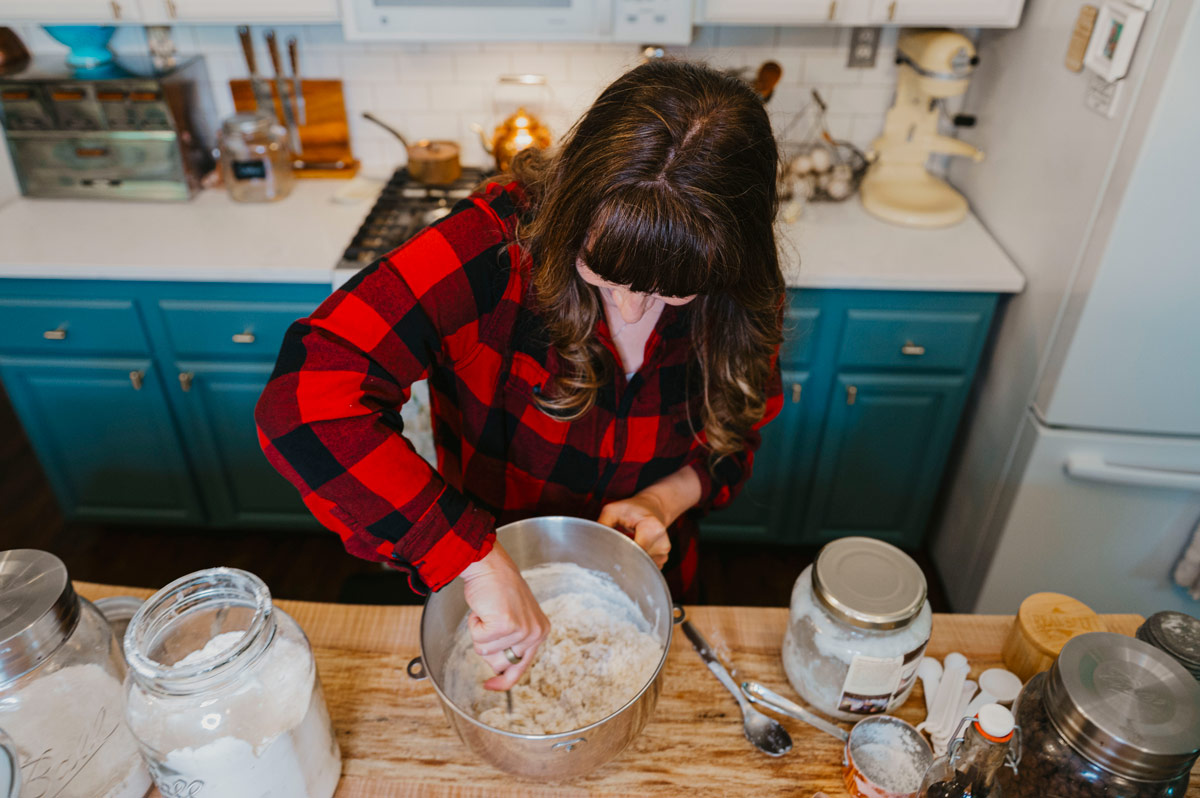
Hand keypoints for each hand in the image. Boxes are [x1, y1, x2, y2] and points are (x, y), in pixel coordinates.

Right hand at [460, 544, 550, 690]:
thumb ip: (513, 643)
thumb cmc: (497, 588)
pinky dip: (474, 625)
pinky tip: (483, 609)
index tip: (491, 686)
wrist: (489, 565)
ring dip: (479, 633)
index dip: (504, 681)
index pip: (521, 668)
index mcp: (540, 632)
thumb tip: (500, 671)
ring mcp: (521, 630)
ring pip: (486, 652)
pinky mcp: (505, 625)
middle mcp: (535, 633)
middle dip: (487, 648)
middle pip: (500, 664)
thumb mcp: (515, 618)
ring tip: (487, 612)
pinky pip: (478, 640)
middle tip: (488, 622)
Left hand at [598, 492, 670, 567]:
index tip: (607, 553)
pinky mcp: (662, 560)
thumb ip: (603, 524)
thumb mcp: (613, 510)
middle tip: (612, 552)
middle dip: (622, 560)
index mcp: (652, 529)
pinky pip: (644, 567)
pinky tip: (633, 551)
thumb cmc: (633, 509)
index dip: (618, 555)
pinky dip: (636, 562)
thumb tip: (592, 543)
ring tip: (625, 547)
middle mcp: (662, 543)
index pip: (634, 553)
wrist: (654, 508)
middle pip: (636, 563)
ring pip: (639, 567)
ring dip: (629, 561)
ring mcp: (663, 554)